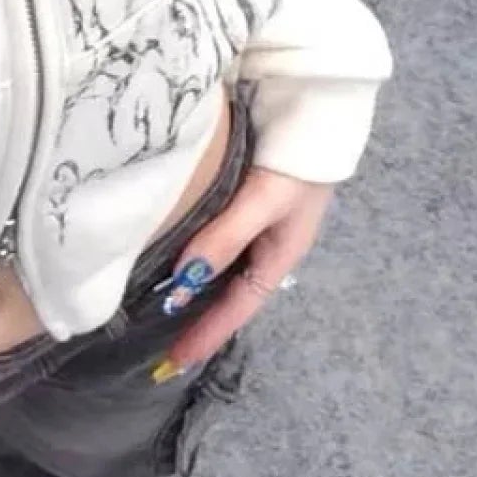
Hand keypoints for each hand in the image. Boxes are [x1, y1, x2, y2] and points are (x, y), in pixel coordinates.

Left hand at [149, 164, 332, 380]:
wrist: (316, 113)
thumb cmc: (296, 164)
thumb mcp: (262, 202)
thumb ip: (225, 238)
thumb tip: (183, 281)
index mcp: (279, 257)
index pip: (237, 308)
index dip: (206, 334)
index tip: (174, 363)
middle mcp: (267, 247)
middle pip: (229, 294)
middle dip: (199, 319)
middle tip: (161, 343)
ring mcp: (256, 225)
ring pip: (222, 269)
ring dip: (195, 288)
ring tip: (160, 307)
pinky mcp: (243, 201)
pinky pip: (217, 240)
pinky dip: (196, 256)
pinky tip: (175, 255)